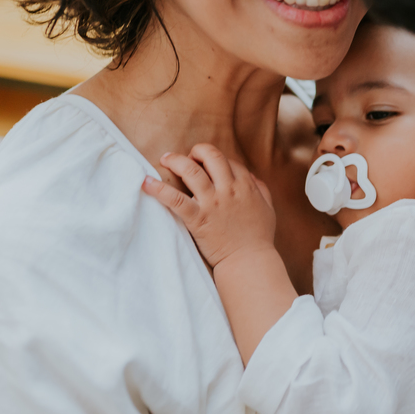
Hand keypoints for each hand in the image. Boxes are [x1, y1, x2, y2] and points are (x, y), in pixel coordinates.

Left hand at [143, 143, 276, 268]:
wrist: (249, 262)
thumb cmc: (259, 238)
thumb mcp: (268, 209)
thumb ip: (260, 190)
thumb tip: (251, 176)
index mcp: (246, 186)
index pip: (227, 160)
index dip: (214, 158)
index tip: (205, 163)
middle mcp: (229, 190)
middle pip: (210, 156)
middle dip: (196, 151)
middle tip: (186, 157)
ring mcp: (212, 203)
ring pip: (191, 171)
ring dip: (176, 161)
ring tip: (165, 159)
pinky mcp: (198, 219)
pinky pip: (175, 199)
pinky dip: (159, 189)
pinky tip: (146, 182)